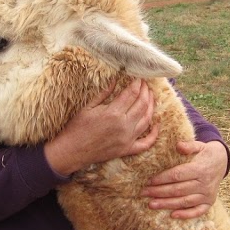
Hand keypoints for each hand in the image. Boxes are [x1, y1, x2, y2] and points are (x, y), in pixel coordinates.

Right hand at [44, 79, 158, 176]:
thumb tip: (116, 80)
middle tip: (146, 84)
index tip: (139, 77)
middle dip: (146, 92)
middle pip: (142, 104)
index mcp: (113, 113)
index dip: (137, 83)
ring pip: (147, 120)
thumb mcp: (88, 107)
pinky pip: (146, 143)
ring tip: (151, 97)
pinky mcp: (127, 150)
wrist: (72, 151)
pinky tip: (157, 124)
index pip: (132, 94)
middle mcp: (123, 126)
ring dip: (151, 107)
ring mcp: (127, 139)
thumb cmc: (77, 128)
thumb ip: (104, 93)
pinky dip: (154, 134)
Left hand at [142, 139, 226, 218]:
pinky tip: (172, 215)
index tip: (149, 181)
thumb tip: (178, 145)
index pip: (177, 175)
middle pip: (178, 190)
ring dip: (167, 204)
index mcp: (200, 169)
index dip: (162, 179)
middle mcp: (204, 183)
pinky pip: (197, 211)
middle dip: (159, 192)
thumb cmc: (206, 153)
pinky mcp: (209, 202)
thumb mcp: (200, 145)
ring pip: (185, 201)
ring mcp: (207, 194)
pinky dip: (186, 214)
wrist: (222, 161)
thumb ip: (189, 145)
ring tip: (151, 204)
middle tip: (144, 193)